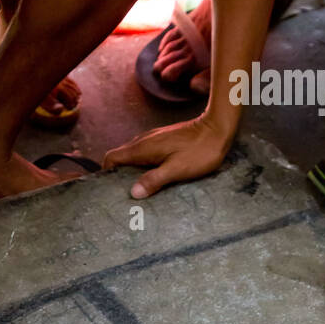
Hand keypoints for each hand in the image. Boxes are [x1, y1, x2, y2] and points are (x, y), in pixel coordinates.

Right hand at [104, 114, 233, 198]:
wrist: (218, 128)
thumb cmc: (200, 151)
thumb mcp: (176, 169)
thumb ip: (154, 180)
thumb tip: (133, 193)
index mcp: (143, 148)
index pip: (111, 157)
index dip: (106, 173)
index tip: (109, 189)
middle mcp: (144, 141)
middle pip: (120, 158)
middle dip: (117, 175)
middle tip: (123, 195)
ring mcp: (153, 139)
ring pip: (132, 156)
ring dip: (130, 171)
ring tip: (137, 189)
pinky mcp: (162, 140)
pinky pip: (144, 154)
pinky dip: (142, 166)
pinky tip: (152, 178)